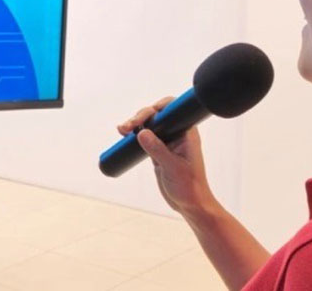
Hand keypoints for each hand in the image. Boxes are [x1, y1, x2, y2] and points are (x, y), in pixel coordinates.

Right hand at [118, 97, 216, 216]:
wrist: (190, 204)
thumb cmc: (189, 186)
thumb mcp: (172, 167)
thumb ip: (157, 150)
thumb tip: (141, 132)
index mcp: (187, 132)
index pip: (172, 109)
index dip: (158, 106)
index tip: (144, 115)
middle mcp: (177, 133)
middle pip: (157, 115)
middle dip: (141, 117)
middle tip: (128, 127)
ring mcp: (167, 141)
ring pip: (148, 125)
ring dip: (134, 125)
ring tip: (122, 130)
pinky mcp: (158, 150)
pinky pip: (144, 137)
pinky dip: (133, 135)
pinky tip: (124, 135)